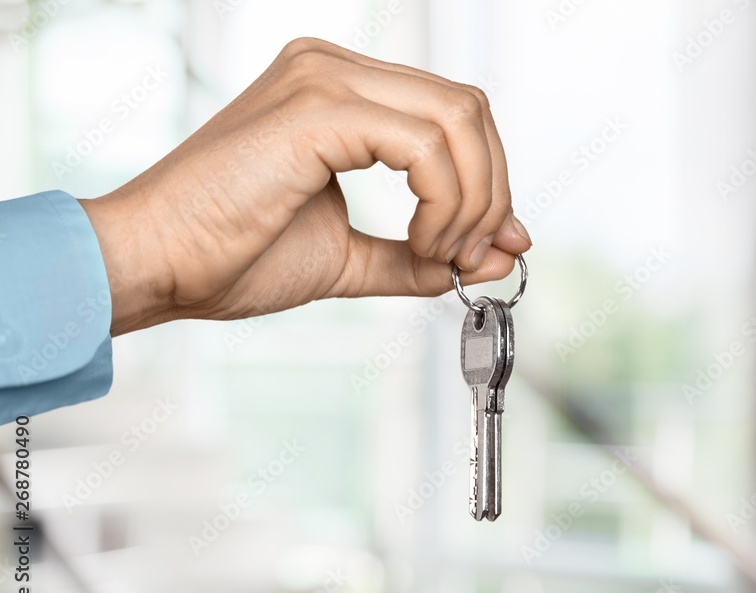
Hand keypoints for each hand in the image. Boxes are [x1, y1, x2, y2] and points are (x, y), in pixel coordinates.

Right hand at [79, 37, 531, 335]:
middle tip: (473, 255)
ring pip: (459, 118)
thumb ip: (423, 254)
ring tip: (442, 255)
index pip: (453, 112)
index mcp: (339, 91)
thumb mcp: (352, 256)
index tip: (488, 244)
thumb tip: (504, 252)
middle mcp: (333, 68)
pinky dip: (445, 200)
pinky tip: (423, 243)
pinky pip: (426, 144)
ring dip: (473, 200)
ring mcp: (324, 78)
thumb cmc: (233, 255)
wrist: (156, 264)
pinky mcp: (317, 108)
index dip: (489, 179)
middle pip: (468, 108)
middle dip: (491, 190)